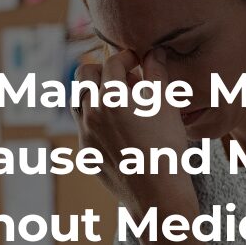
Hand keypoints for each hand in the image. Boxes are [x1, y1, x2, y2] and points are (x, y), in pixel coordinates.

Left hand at [74, 49, 196, 217]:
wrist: (156, 193)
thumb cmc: (166, 146)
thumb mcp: (166, 104)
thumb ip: (157, 72)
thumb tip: (154, 51)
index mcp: (111, 97)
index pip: (112, 62)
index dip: (127, 57)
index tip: (138, 61)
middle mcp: (91, 112)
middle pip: (84, 74)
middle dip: (103, 70)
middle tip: (126, 79)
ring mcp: (84, 133)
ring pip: (79, 99)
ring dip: (95, 93)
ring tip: (118, 100)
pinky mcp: (85, 151)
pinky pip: (83, 125)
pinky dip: (96, 117)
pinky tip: (117, 126)